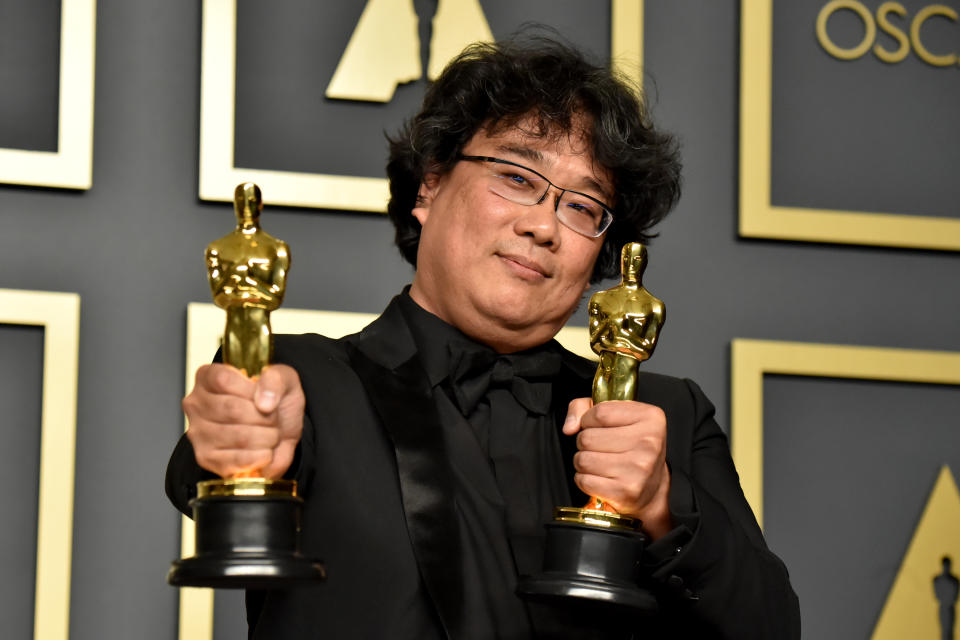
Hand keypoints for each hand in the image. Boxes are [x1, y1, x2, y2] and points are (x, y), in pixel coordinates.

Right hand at [182, 363, 304, 478]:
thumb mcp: (284, 379)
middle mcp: (196, 404)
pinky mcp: (206, 459)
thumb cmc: (274, 401)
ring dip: (266, 437)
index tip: (265, 397)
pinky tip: (266, 451)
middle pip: (232, 409)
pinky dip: (260, 457)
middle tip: (274, 419)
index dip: (252, 391)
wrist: (280, 429)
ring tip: (271, 434)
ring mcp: (198, 433)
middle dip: (265, 417)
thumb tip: (264, 403)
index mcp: (208, 377)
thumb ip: (276, 380)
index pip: (223, 381)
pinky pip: (237, 460)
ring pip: (239, 436)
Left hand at [563, 398, 672, 538]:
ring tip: (599, 462)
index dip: (588, 420)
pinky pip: (584, 481)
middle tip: (599, 448)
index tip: (595, 426)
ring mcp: (639, 469)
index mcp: (650, 418)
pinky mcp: (626, 491)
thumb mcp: (615, 415)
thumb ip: (584, 407)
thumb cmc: (631, 446)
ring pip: (583, 460)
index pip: (600, 413)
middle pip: (587, 438)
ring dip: (583, 462)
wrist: (651, 486)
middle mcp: (648, 443)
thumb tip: (570, 427)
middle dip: (585, 442)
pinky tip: (600, 477)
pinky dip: (585, 480)